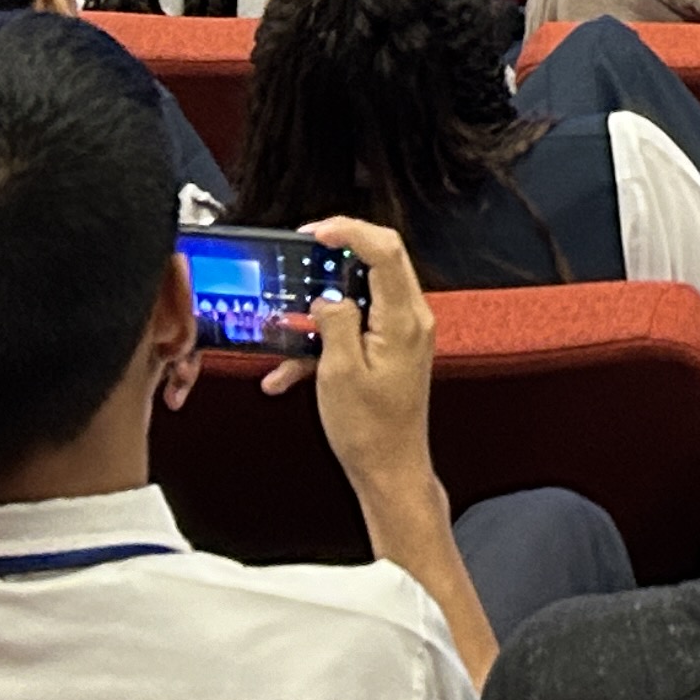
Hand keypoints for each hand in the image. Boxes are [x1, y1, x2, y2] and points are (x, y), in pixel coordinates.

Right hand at [266, 216, 438, 495]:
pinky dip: (323, 342)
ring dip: (320, 311)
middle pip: (378, 262)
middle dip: (336, 256)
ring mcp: (404, 333)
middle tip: (301, 256)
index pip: (385, 251)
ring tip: (287, 331)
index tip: (315, 231)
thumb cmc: (369, 431)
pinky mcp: (393, 349)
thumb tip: (329, 295)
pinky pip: (357, 328)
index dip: (350, 231)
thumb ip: (334, 322)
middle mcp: (411, 319)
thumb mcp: (339, 373)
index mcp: (403, 319)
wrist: (390, 469)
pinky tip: (288, 373)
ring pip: (361, 297)